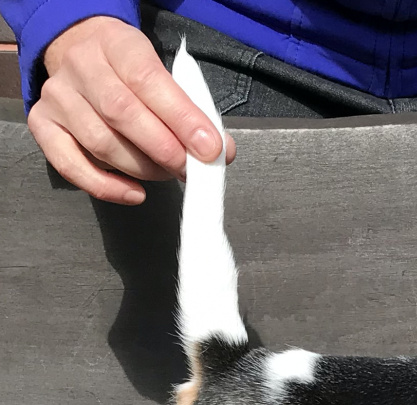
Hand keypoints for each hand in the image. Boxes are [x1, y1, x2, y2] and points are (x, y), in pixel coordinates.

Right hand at [27, 16, 235, 204]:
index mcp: (117, 45)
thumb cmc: (135, 74)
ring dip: (142, 169)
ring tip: (166, 174)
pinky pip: (69, 164)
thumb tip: (220, 152)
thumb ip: (194, 112)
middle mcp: (81, 66)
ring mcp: (58, 96)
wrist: (83, 52)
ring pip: (100, 142)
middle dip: (164, 150)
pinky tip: (134, 193)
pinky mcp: (43, 123)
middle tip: (189, 169)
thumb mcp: (167, 77)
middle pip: (121, 113)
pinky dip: (105, 186)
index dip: (181, 118)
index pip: (148, 80)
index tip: (210, 148)